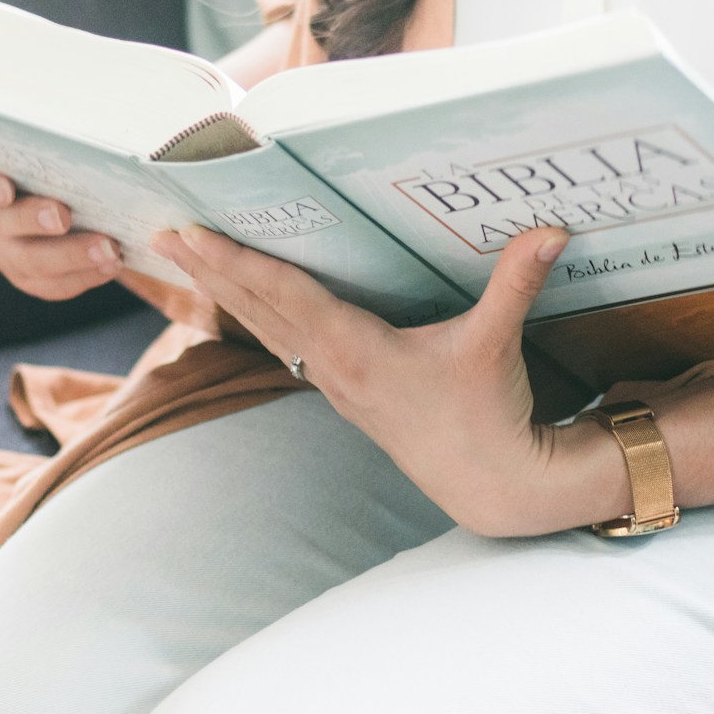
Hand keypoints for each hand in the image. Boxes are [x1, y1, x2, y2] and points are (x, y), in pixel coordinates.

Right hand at [0, 149, 122, 300]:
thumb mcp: (55, 138)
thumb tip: (96, 127)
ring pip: (29, 261)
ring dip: (71, 255)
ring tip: (107, 248)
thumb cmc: (61, 154)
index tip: (5, 188)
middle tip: (64, 216)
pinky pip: (52, 284)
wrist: (82, 191)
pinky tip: (111, 264)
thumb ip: (58, 136)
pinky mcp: (29, 276)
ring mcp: (3, 250)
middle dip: (32, 220)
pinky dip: (85, 275)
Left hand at [149, 223, 624, 535]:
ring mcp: (334, 383)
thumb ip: (516, 283)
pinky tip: (242, 298)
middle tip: (162, 231)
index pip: (285, 295)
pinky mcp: (344, 391)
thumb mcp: (497, 344)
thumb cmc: (487, 414)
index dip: (236, 262)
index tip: (192, 234)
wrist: (488, 483)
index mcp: (359, 350)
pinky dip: (256, 314)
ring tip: (185, 256)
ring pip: (265, 328)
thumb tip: (552, 230)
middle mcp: (334, 366)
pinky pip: (285, 343)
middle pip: (257, 308)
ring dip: (224, 291)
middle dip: (209, 270)